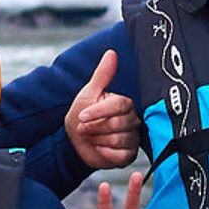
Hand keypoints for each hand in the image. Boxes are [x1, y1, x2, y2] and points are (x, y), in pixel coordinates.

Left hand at [66, 47, 139, 171]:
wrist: (76, 141)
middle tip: (83, 128)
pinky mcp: (129, 155)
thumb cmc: (82, 115)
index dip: (98, 111)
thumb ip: (102, 75)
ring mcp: (132, 138)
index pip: (118, 105)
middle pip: (116, 124)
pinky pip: (120, 155)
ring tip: (91, 137)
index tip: (81, 116)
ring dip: (97, 139)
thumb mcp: (89, 93)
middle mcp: (132, 120)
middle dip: (94, 127)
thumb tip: (111, 53)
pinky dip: (106, 153)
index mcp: (124, 104)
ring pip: (117, 140)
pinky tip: (99, 148)